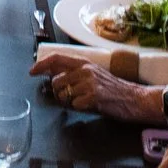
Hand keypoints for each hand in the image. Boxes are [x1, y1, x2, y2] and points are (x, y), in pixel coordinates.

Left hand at [31, 53, 162, 122]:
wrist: (135, 98)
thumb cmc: (113, 88)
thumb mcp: (93, 74)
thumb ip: (74, 73)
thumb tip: (52, 75)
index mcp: (84, 63)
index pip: (57, 58)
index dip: (42, 64)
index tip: (32, 72)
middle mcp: (85, 70)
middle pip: (56, 82)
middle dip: (59, 93)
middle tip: (72, 97)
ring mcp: (89, 83)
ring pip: (64, 95)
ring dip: (70, 102)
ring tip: (84, 101)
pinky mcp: (93, 97)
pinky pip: (75, 106)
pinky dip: (80, 109)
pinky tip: (92, 106)